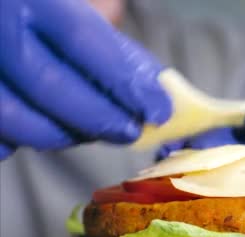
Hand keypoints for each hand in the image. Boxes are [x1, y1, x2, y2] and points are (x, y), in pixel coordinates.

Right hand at [0, 0, 170, 159]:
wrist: (2, 16)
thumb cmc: (42, 18)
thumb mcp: (77, 17)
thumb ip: (116, 52)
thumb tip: (158, 97)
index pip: (83, 42)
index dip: (124, 83)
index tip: (157, 112)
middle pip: (50, 87)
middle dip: (99, 119)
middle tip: (129, 131)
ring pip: (15, 120)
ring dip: (63, 136)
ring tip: (88, 132)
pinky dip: (23, 143)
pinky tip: (46, 129)